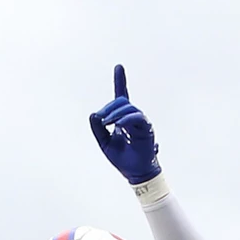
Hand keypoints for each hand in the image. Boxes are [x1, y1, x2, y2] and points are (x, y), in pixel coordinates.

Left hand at [87, 64, 161, 185]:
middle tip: (101, 119)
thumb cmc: (122, 158)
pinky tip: (117, 125)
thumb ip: (97, 129)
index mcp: (123, 118)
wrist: (134, 173)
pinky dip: (126, 119)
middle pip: (122, 102)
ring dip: (115, 113)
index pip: (122, 96)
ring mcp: (141, 122)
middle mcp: (133, 117)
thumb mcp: (104, 142)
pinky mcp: (147, 128)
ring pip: (129, 108)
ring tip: (107, 123)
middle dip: (109, 108)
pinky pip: (137, 117)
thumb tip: (93, 114)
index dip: (120, 81)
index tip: (119, 67)